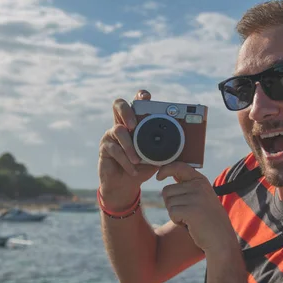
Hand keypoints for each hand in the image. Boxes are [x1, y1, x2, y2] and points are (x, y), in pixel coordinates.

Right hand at [98, 90, 158, 209]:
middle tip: (134, 125)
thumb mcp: (157, 158)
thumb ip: (164, 149)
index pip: (136, 103)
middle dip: (127, 112)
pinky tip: (133, 170)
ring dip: (129, 146)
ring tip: (137, 160)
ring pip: (118, 130)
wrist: (127, 185)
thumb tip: (177, 144)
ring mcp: (111, 135)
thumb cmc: (143, 168)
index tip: (146, 97)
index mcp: (136, 122)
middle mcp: (122, 124)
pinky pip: (114, 150)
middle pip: (118, 105)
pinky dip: (126, 161)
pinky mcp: (105, 147)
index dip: (140, 96)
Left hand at [156, 161, 237, 253]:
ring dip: (174, 213)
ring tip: (190, 218)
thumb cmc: (208, 220)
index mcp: (200, 180)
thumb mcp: (200, 196)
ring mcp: (196, 197)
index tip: (158, 177)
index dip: (165, 169)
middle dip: (171, 203)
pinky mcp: (191, 210)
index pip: (179, 166)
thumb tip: (170, 172)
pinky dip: (176, 220)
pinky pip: (172, 212)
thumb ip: (187, 184)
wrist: (221, 238)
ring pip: (168, 202)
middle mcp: (198, 186)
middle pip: (167, 190)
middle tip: (187, 212)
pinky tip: (189, 224)